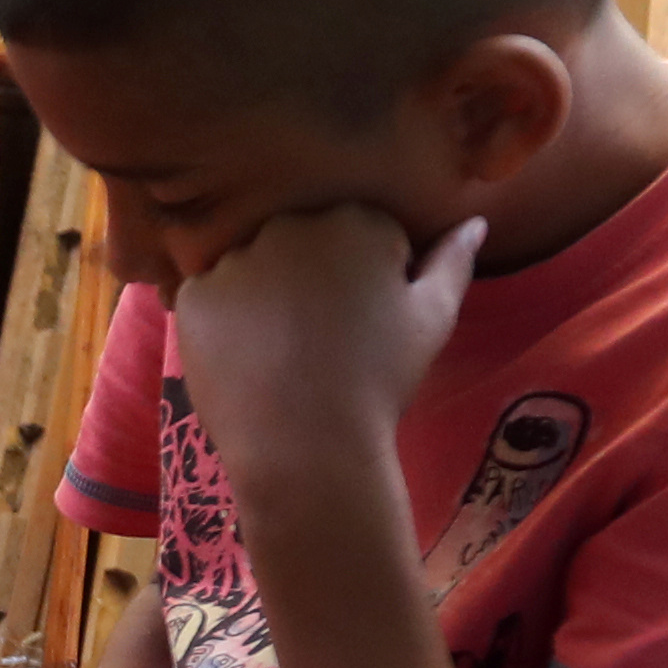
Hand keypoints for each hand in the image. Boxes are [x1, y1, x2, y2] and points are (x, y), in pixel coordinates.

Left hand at [170, 207, 483, 524]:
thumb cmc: (380, 381)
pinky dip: (222, 326)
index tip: (365, 322)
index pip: (360, 234)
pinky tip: (244, 362)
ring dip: (263, 298)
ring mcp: (236, 258)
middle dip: (310, 278)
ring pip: (251, 269)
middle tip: (321, 341)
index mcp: (356, 219)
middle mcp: (291, 224)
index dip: (366, 280)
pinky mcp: (195, 295)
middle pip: (301, 244)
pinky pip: (209, 299)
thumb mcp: (434, 319)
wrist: (310, 447)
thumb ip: (452, 262)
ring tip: (281, 356)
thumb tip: (473, 222)